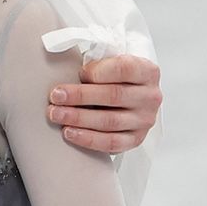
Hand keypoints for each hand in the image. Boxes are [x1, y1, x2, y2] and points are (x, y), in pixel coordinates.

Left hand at [47, 54, 161, 152]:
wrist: (131, 97)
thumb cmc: (116, 78)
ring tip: (56, 114)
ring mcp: (144, 120)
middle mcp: (150, 97)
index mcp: (148, 71)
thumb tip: (66, 68)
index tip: (78, 73)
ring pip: (110, 121)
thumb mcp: (112, 62)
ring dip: (79, 118)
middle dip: (80, 96)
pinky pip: (111, 143)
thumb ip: (97, 64)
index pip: (123, 68)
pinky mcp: (135, 139)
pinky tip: (70, 133)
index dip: (98, 71)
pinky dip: (88, 138)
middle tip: (56, 96)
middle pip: (113, 96)